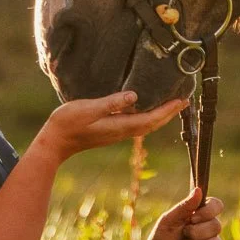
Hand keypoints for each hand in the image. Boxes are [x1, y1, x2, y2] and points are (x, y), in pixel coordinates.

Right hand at [31, 91, 186, 162]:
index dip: (168, 110)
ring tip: (171, 105)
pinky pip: (136, 124)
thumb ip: (111, 103)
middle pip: (152, 123)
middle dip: (169, 113)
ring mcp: (116, 133)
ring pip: (146, 125)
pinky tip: (147, 109)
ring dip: (161, 115)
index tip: (182, 101)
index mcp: (119, 126)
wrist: (55, 142)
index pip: (150, 119)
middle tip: (184, 101)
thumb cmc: (68, 123)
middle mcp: (121, 131)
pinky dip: (148, 117)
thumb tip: (134, 97)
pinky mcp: (110, 131)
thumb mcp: (88, 109)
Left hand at [146, 190, 223, 239]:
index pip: (216, 205)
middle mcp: (208, 228)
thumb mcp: (168, 221)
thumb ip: (184, 207)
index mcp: (200, 214)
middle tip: (182, 236)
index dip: (208, 211)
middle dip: (195, 233)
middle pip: (216, 225)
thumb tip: (199, 190)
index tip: (192, 218)